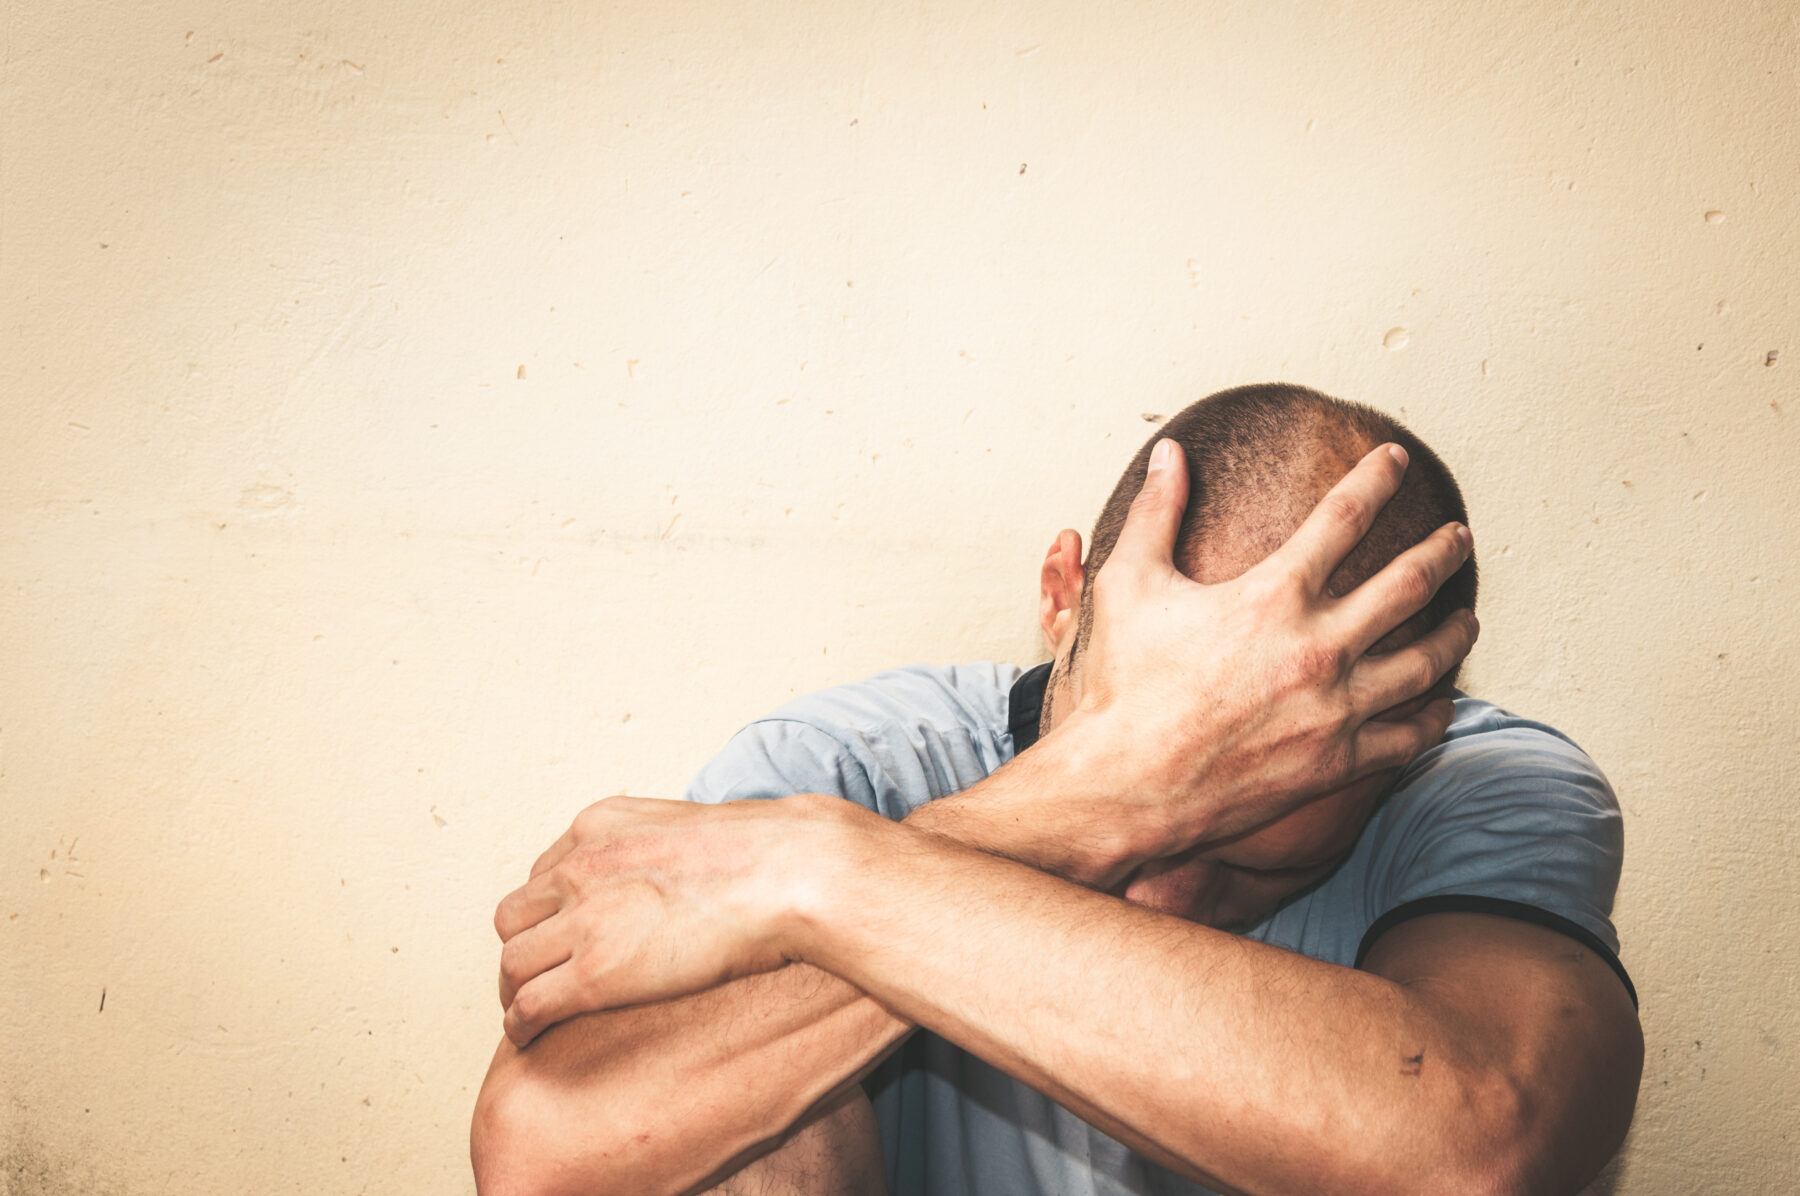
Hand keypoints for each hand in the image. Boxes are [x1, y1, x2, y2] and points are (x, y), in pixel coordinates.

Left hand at [491, 794, 826, 1045]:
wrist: (790, 873)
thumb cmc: (770, 854)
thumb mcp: (697, 824)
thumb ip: (669, 845)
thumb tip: (686, 867)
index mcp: (602, 825)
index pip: (544, 872)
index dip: (548, 911)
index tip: (560, 934)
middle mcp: (580, 865)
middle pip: (515, 917)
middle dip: (524, 947)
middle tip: (542, 974)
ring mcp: (584, 918)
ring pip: (512, 963)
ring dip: (515, 991)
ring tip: (528, 1012)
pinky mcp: (595, 972)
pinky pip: (529, 1005)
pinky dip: (522, 1024)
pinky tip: (532, 1036)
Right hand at [1056, 439, 1476, 862]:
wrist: (1125, 786)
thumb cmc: (1121, 686)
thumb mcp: (1128, 583)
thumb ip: (1155, 512)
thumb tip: (1168, 452)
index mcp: (1274, 596)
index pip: (1345, 515)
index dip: (1376, 478)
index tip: (1395, 460)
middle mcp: (1318, 647)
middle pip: (1408, 584)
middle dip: (1442, 552)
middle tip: (1459, 537)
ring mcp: (1334, 708)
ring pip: (1426, 661)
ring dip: (1455, 633)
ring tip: (1466, 619)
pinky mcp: (1336, 762)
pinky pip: (1410, 737)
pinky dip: (1436, 717)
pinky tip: (1443, 703)